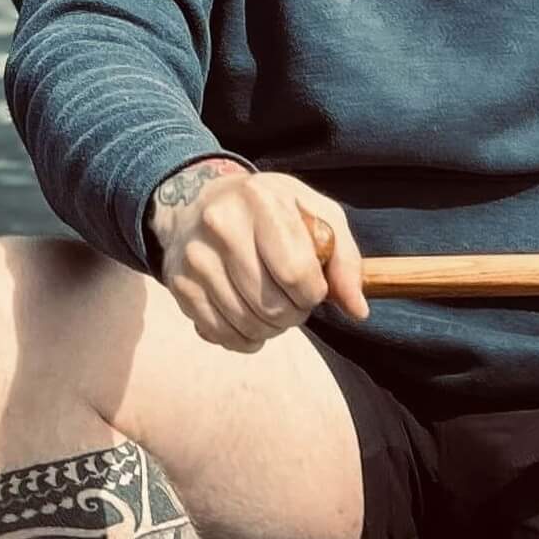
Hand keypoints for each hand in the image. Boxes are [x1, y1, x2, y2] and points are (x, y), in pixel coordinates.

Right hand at [146, 159, 368, 352]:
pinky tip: (249, 317)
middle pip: (272, 306)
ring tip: (273, 306)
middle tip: (293, 298)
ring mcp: (196, 257)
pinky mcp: (180, 285)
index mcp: (260, 200)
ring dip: (272, 328)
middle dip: (294, 313)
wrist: (199, 202)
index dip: (314, 293)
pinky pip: (222, 335)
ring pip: (248, 325)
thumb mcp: (314, 212)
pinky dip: (244, 338)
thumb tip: (358, 310)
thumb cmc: (268, 210)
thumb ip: (344, 257)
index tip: (313, 286)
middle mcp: (221, 225)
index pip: (297, 273)